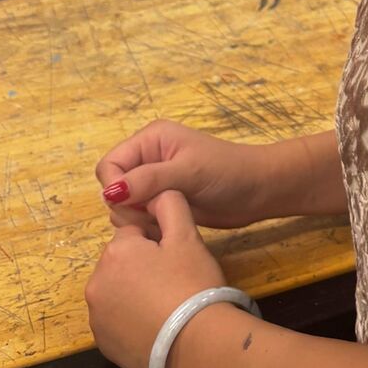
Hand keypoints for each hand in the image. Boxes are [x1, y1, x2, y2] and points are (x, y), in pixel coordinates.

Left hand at [85, 190, 224, 367]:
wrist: (196, 349)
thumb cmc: (192, 286)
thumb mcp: (188, 237)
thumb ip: (170, 204)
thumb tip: (157, 192)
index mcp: (115, 252)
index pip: (135, 234)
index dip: (160, 244)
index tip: (177, 261)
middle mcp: (96, 283)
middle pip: (123, 263)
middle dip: (144, 268)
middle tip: (175, 283)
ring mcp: (96, 317)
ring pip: (118, 292)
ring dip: (136, 294)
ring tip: (168, 307)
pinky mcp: (103, 345)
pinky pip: (117, 320)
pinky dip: (132, 320)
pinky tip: (157, 327)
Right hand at [96, 119, 271, 229]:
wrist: (257, 190)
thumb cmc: (227, 172)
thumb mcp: (188, 172)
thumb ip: (149, 179)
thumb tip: (111, 192)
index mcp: (150, 139)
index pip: (109, 165)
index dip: (115, 187)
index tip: (136, 203)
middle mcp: (148, 158)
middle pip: (112, 187)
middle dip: (126, 205)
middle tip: (152, 214)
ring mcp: (155, 182)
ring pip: (122, 206)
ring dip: (136, 218)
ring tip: (163, 219)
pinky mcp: (162, 202)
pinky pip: (138, 218)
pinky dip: (146, 226)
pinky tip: (165, 228)